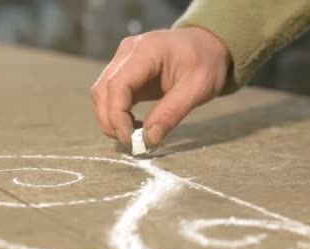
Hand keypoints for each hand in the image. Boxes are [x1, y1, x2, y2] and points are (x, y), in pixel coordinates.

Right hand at [91, 27, 230, 145]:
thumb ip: (172, 113)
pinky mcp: (124, 71)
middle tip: (132, 143)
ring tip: (134, 136)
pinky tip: (134, 125)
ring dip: (111, 119)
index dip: (118, 116)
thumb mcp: (198, 88)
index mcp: (146, 50)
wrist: (207, 45)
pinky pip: (110, 95)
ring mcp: (122, 60)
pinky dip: (116, 114)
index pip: (118, 85)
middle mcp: (127, 52)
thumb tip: (149, 139)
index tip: (131, 139)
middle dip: (111, 121)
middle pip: (103, 90)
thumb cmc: (206, 62)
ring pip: (101, 94)